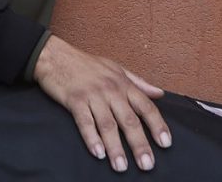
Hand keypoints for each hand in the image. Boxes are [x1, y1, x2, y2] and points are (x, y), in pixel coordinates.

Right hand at [33, 35, 171, 172]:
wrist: (55, 55)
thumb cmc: (86, 64)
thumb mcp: (115, 68)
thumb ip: (138, 83)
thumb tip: (159, 94)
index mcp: (123, 84)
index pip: (146, 107)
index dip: (157, 126)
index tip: (166, 144)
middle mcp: (111, 90)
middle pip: (129, 120)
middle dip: (139, 144)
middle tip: (147, 165)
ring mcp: (92, 95)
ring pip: (108, 125)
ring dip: (116, 147)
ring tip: (121, 166)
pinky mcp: (74, 100)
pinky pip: (85, 122)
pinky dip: (91, 138)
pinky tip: (98, 153)